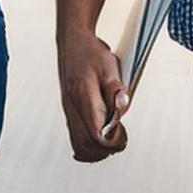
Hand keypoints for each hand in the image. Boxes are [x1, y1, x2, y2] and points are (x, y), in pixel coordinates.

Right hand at [58, 30, 127, 162]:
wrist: (73, 42)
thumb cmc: (90, 53)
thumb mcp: (110, 67)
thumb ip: (116, 90)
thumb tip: (121, 108)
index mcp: (83, 99)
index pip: (95, 136)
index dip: (112, 142)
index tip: (123, 135)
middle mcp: (73, 108)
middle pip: (85, 146)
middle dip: (105, 150)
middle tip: (120, 140)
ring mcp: (69, 110)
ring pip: (78, 143)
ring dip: (95, 150)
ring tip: (112, 142)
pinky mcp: (70, 109)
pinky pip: (75, 135)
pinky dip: (87, 144)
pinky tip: (99, 140)